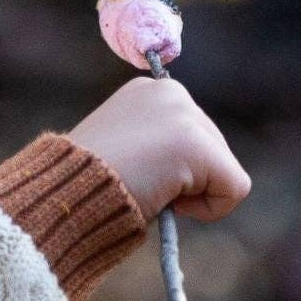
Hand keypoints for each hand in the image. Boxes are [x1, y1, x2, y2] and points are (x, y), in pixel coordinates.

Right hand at [65, 76, 251, 224]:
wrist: (66, 194)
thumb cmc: (84, 182)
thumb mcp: (120, 148)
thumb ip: (153, 144)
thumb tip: (182, 171)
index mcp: (148, 91)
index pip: (191, 135)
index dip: (170, 166)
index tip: (133, 171)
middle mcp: (171, 93)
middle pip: (213, 150)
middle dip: (185, 178)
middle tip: (140, 184)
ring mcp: (186, 116)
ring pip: (223, 170)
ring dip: (191, 193)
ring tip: (149, 188)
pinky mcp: (198, 146)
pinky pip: (234, 188)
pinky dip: (209, 209)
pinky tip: (168, 201)